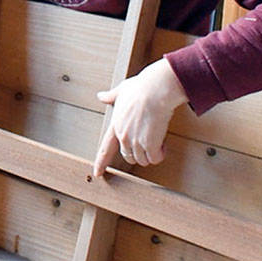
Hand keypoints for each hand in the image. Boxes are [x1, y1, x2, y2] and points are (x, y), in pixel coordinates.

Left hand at [92, 59, 187, 177]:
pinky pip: (155, 158)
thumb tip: (101, 95)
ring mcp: (136, 142)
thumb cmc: (141, 88)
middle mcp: (123, 136)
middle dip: (139, 153)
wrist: (154, 90)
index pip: (105, 148)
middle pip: (129, 156)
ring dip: (151, 153)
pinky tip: (163, 143)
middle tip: (148, 141)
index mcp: (115, 125)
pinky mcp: (150, 145)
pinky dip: (160, 154)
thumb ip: (111, 96)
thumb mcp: (122, 90)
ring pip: (143, 159)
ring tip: (158, 139)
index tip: (98, 172)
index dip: (101, 162)